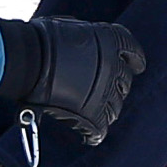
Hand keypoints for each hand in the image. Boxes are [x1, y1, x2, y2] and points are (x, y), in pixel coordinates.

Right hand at [0, 16, 146, 143]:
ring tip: (90, 113)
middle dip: (115, 88)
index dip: (135, 61)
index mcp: (110, 42)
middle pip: (124, 83)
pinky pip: (100, 129)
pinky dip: (94, 134)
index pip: (133, 52)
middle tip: (101, 92)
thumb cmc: (41, 40)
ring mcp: (105, 90)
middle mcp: (113, 66)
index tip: (137, 67)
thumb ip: (86, 41)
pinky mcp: (92, 113)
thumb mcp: (70, 28)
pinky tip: (88, 137)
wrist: (28, 60)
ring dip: (105, 110)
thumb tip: (85, 47)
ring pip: (115, 108)